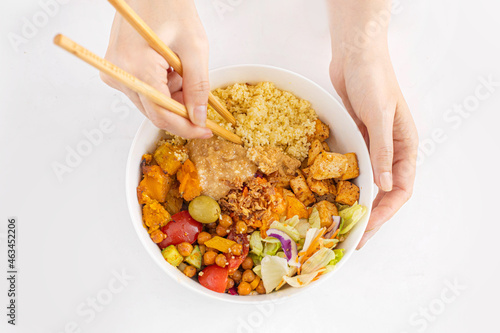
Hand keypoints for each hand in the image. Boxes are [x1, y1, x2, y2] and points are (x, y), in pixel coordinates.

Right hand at [101, 0, 211, 138]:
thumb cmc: (170, 5)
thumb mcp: (194, 47)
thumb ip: (197, 87)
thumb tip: (197, 117)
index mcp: (136, 66)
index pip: (161, 114)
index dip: (186, 127)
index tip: (205, 130)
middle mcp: (118, 72)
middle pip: (154, 112)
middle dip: (182, 110)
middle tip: (202, 101)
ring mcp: (114, 71)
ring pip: (150, 103)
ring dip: (173, 96)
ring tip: (183, 68)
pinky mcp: (116, 69)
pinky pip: (143, 92)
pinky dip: (162, 87)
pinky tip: (170, 67)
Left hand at [328, 4, 417, 247]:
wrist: (355, 55)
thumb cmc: (374, 80)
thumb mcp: (379, 115)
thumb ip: (382, 150)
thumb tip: (384, 185)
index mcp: (406, 146)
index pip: (401, 189)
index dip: (385, 212)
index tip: (366, 229)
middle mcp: (391, 150)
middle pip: (385, 191)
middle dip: (370, 215)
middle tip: (351, 236)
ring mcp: (373, 146)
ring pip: (368, 182)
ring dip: (358, 202)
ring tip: (342, 222)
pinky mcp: (356, 139)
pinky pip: (353, 168)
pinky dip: (346, 183)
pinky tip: (334, 195)